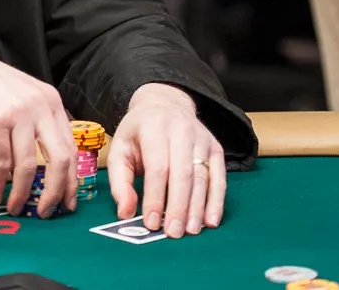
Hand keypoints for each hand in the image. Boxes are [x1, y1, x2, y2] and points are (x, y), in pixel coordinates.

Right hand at [0, 45, 77, 218]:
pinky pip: (1, 162)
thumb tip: (53, 160)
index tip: (66, 200)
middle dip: (55, 192)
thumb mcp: (21, 95)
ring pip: (28, 165)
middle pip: (59, 159)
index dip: (70, 179)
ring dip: (21, 192)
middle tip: (46, 212)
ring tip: (14, 207)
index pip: (70, 147)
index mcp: (50, 100)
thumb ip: (39, 119)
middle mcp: (39, 105)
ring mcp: (16, 113)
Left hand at [107, 83, 225, 238]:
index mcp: (153, 127)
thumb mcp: (120, 149)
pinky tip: (211, 220)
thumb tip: (125, 212)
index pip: (158, 167)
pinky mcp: (215, 148)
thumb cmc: (139, 132)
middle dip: (178, 207)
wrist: (165, 104)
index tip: (151, 223)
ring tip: (190, 231)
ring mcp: (202, 138)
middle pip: (183, 174)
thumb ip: (120, 181)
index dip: (155, 197)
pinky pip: (219, 177)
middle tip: (173, 233)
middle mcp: (181, 130)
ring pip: (202, 177)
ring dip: (197, 208)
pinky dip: (216, 201)